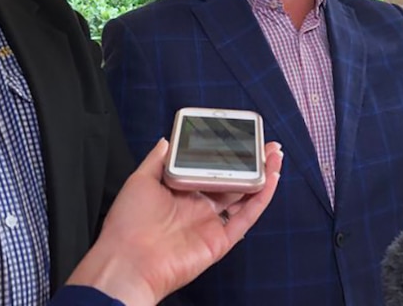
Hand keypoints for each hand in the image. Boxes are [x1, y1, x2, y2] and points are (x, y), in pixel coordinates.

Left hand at [66, 138, 282, 305]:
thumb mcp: (139, 181)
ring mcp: (212, 223)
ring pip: (244, 197)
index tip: (240, 139)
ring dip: (262, 177)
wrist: (128, 262)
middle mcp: (199, 208)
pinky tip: (271, 179)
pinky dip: (261, 198)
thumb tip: (166, 140)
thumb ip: (156, 160)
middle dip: (251, 163)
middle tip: (266, 146)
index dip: (227, 155)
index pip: (211, 170)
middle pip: (233, 181)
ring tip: (275, 157)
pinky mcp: (221, 240)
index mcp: (182, 193)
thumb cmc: (127, 225)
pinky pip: (246, 217)